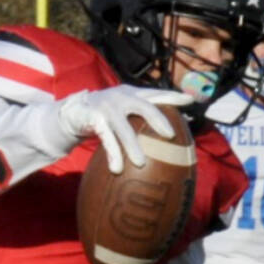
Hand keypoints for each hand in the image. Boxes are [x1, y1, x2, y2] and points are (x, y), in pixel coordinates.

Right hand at [57, 85, 192, 174]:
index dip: (172, 96)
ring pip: (124, 128)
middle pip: (145, 106)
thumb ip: (140, 118)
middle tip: (170, 135)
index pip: (156, 94)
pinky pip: (106, 138)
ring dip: (132, 146)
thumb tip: (167, 138)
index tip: (189, 100)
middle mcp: (122, 97)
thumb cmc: (105, 115)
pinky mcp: (94, 117)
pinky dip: (112, 153)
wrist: (74, 112)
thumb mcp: (124, 112)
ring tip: (140, 163)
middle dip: (158, 119)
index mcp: (132, 94)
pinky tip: (117, 168)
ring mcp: (108, 106)